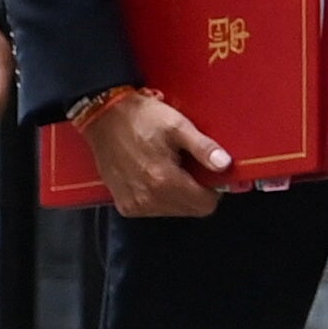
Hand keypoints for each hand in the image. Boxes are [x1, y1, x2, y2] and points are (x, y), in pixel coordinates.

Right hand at [76, 90, 229, 216]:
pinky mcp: (124, 204)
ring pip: (173, 211)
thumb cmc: (139, 118)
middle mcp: (149, 199)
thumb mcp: (177, 125)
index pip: (205, 204)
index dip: (214, 190)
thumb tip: (224, 164)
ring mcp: (135, 204)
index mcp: (164, 181)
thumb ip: (203, 148)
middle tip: (189, 167)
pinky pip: (154, 209)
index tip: (211, 174)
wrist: (103, 117)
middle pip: (190, 210)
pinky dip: (160, 197)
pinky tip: (154, 175)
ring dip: (178, 195)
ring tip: (169, 167)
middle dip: (196, 192)